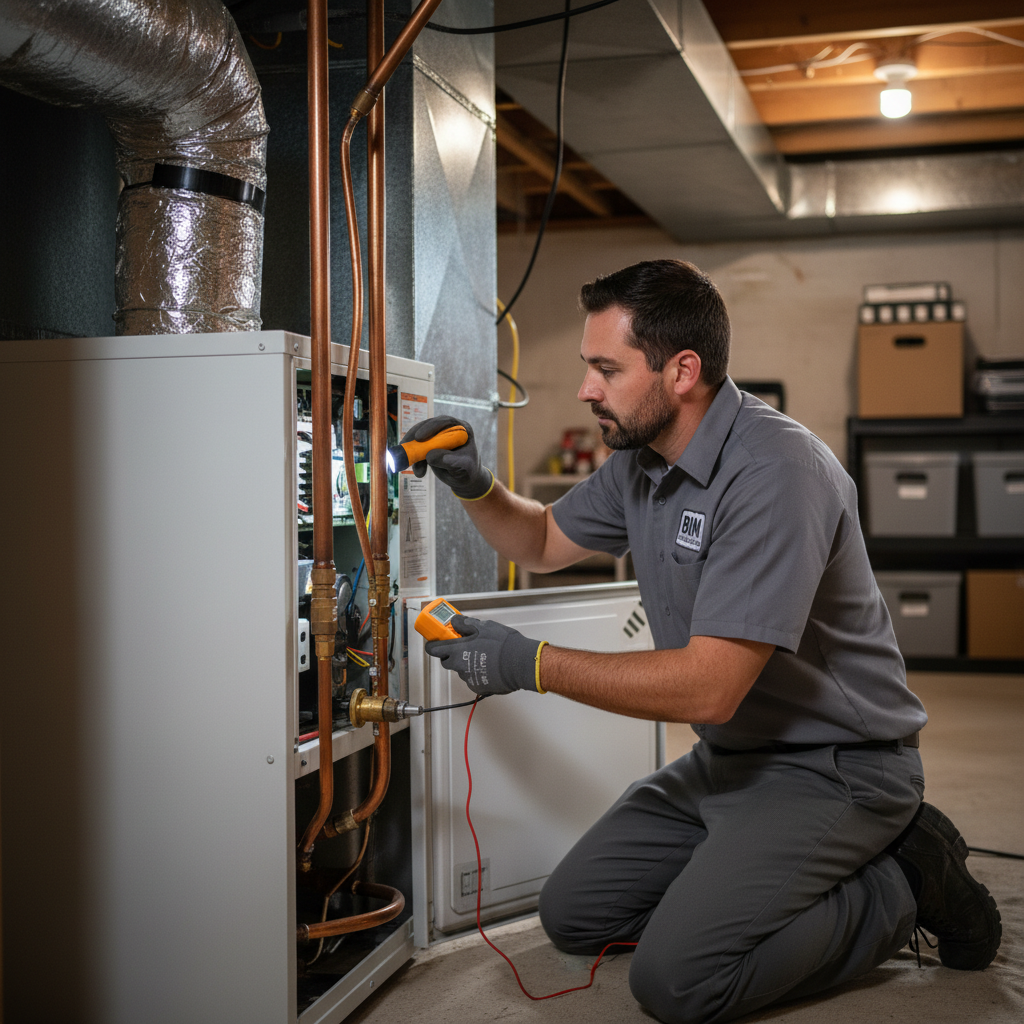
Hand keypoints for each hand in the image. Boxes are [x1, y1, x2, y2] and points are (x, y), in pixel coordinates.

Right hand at [400, 416, 491, 499]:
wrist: (464, 480)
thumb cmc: (468, 471)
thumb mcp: (462, 467)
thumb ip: (448, 460)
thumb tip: (429, 456)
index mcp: (461, 429)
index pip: (445, 422)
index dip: (431, 427)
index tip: (419, 437)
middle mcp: (449, 429)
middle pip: (428, 427)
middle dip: (414, 436)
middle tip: (405, 446)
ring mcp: (438, 437)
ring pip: (419, 438)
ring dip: (412, 451)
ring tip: (412, 466)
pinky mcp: (429, 446)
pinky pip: (417, 449)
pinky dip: (414, 459)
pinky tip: (419, 472)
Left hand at [425, 615, 546, 694]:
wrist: (520, 663)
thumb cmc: (503, 644)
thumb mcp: (484, 627)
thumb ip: (465, 624)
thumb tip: (455, 621)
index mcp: (458, 651)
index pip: (434, 650)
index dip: (433, 645)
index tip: (435, 642)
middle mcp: (460, 667)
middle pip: (446, 662)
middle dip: (451, 654)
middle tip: (462, 646)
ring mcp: (469, 678)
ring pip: (461, 670)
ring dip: (466, 663)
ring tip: (482, 655)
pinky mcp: (478, 687)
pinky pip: (472, 678)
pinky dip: (477, 672)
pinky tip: (489, 666)